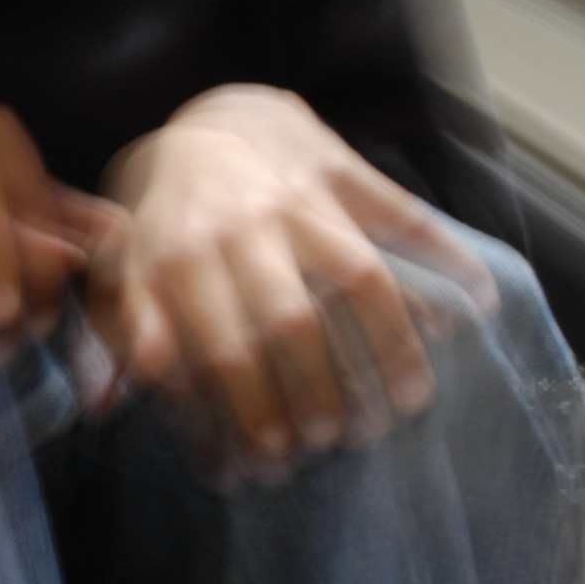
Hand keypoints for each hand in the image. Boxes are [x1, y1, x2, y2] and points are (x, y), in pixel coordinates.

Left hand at [84, 86, 496, 478]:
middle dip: (317, 395)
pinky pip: (403, 218)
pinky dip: (447, 259)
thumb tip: (107, 399)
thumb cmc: (167, 213)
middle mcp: (242, 225)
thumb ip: (118, 331)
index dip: (245, 412)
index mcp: (178, 252)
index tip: (263, 464)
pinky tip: (477, 305)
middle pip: (291, 323)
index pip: (219, 348)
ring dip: (390, 347)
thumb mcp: (122, 266)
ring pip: (358, 277)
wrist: (213, 119)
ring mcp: (300, 197)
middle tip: (334, 444)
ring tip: (407, 405)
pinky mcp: (347, 173)